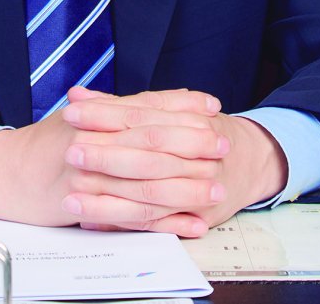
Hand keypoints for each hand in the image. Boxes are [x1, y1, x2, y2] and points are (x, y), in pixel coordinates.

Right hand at [0, 88, 221, 233]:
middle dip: (191, 143)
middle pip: (150, 139)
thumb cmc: (47, 143)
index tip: (212, 106)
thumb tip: (163, 102)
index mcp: (95, 113)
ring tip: (215, 189)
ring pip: (145, 180)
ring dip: (185, 186)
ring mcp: (87, 171)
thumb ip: (119, 109)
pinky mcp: (83, 204)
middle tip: (222, 144)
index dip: (180, 105)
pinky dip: (165, 222)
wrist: (5, 172)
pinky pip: (131, 216)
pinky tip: (191, 224)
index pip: (145, 105)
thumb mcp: (81, 116)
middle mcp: (93, 137)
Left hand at [60, 88, 286, 233]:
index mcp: (184, 119)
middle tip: (71, 152)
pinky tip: (92, 222)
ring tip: (71, 196)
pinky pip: (153, 223)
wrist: (249, 159)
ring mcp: (195, 187)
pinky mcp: (192, 216)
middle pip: (144, 153)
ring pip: (146, 194)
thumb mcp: (167, 109)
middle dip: (105, 154)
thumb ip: (120, 105)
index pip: (138, 115)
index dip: (104, 113)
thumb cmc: (199, 130)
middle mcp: (193, 153)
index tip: (72, 111)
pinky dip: (121, 223)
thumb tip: (78, 96)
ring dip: (106, 198)